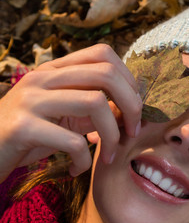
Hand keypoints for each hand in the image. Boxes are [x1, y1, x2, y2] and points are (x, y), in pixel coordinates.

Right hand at [0, 44, 141, 182]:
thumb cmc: (28, 135)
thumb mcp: (63, 115)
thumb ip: (93, 108)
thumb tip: (131, 110)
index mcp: (55, 70)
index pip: (103, 54)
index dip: (128, 80)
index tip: (132, 109)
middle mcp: (43, 78)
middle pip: (106, 74)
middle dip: (131, 105)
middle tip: (132, 132)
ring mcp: (31, 99)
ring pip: (95, 103)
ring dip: (112, 135)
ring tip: (109, 155)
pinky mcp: (22, 127)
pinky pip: (72, 141)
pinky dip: (84, 160)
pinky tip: (76, 168)